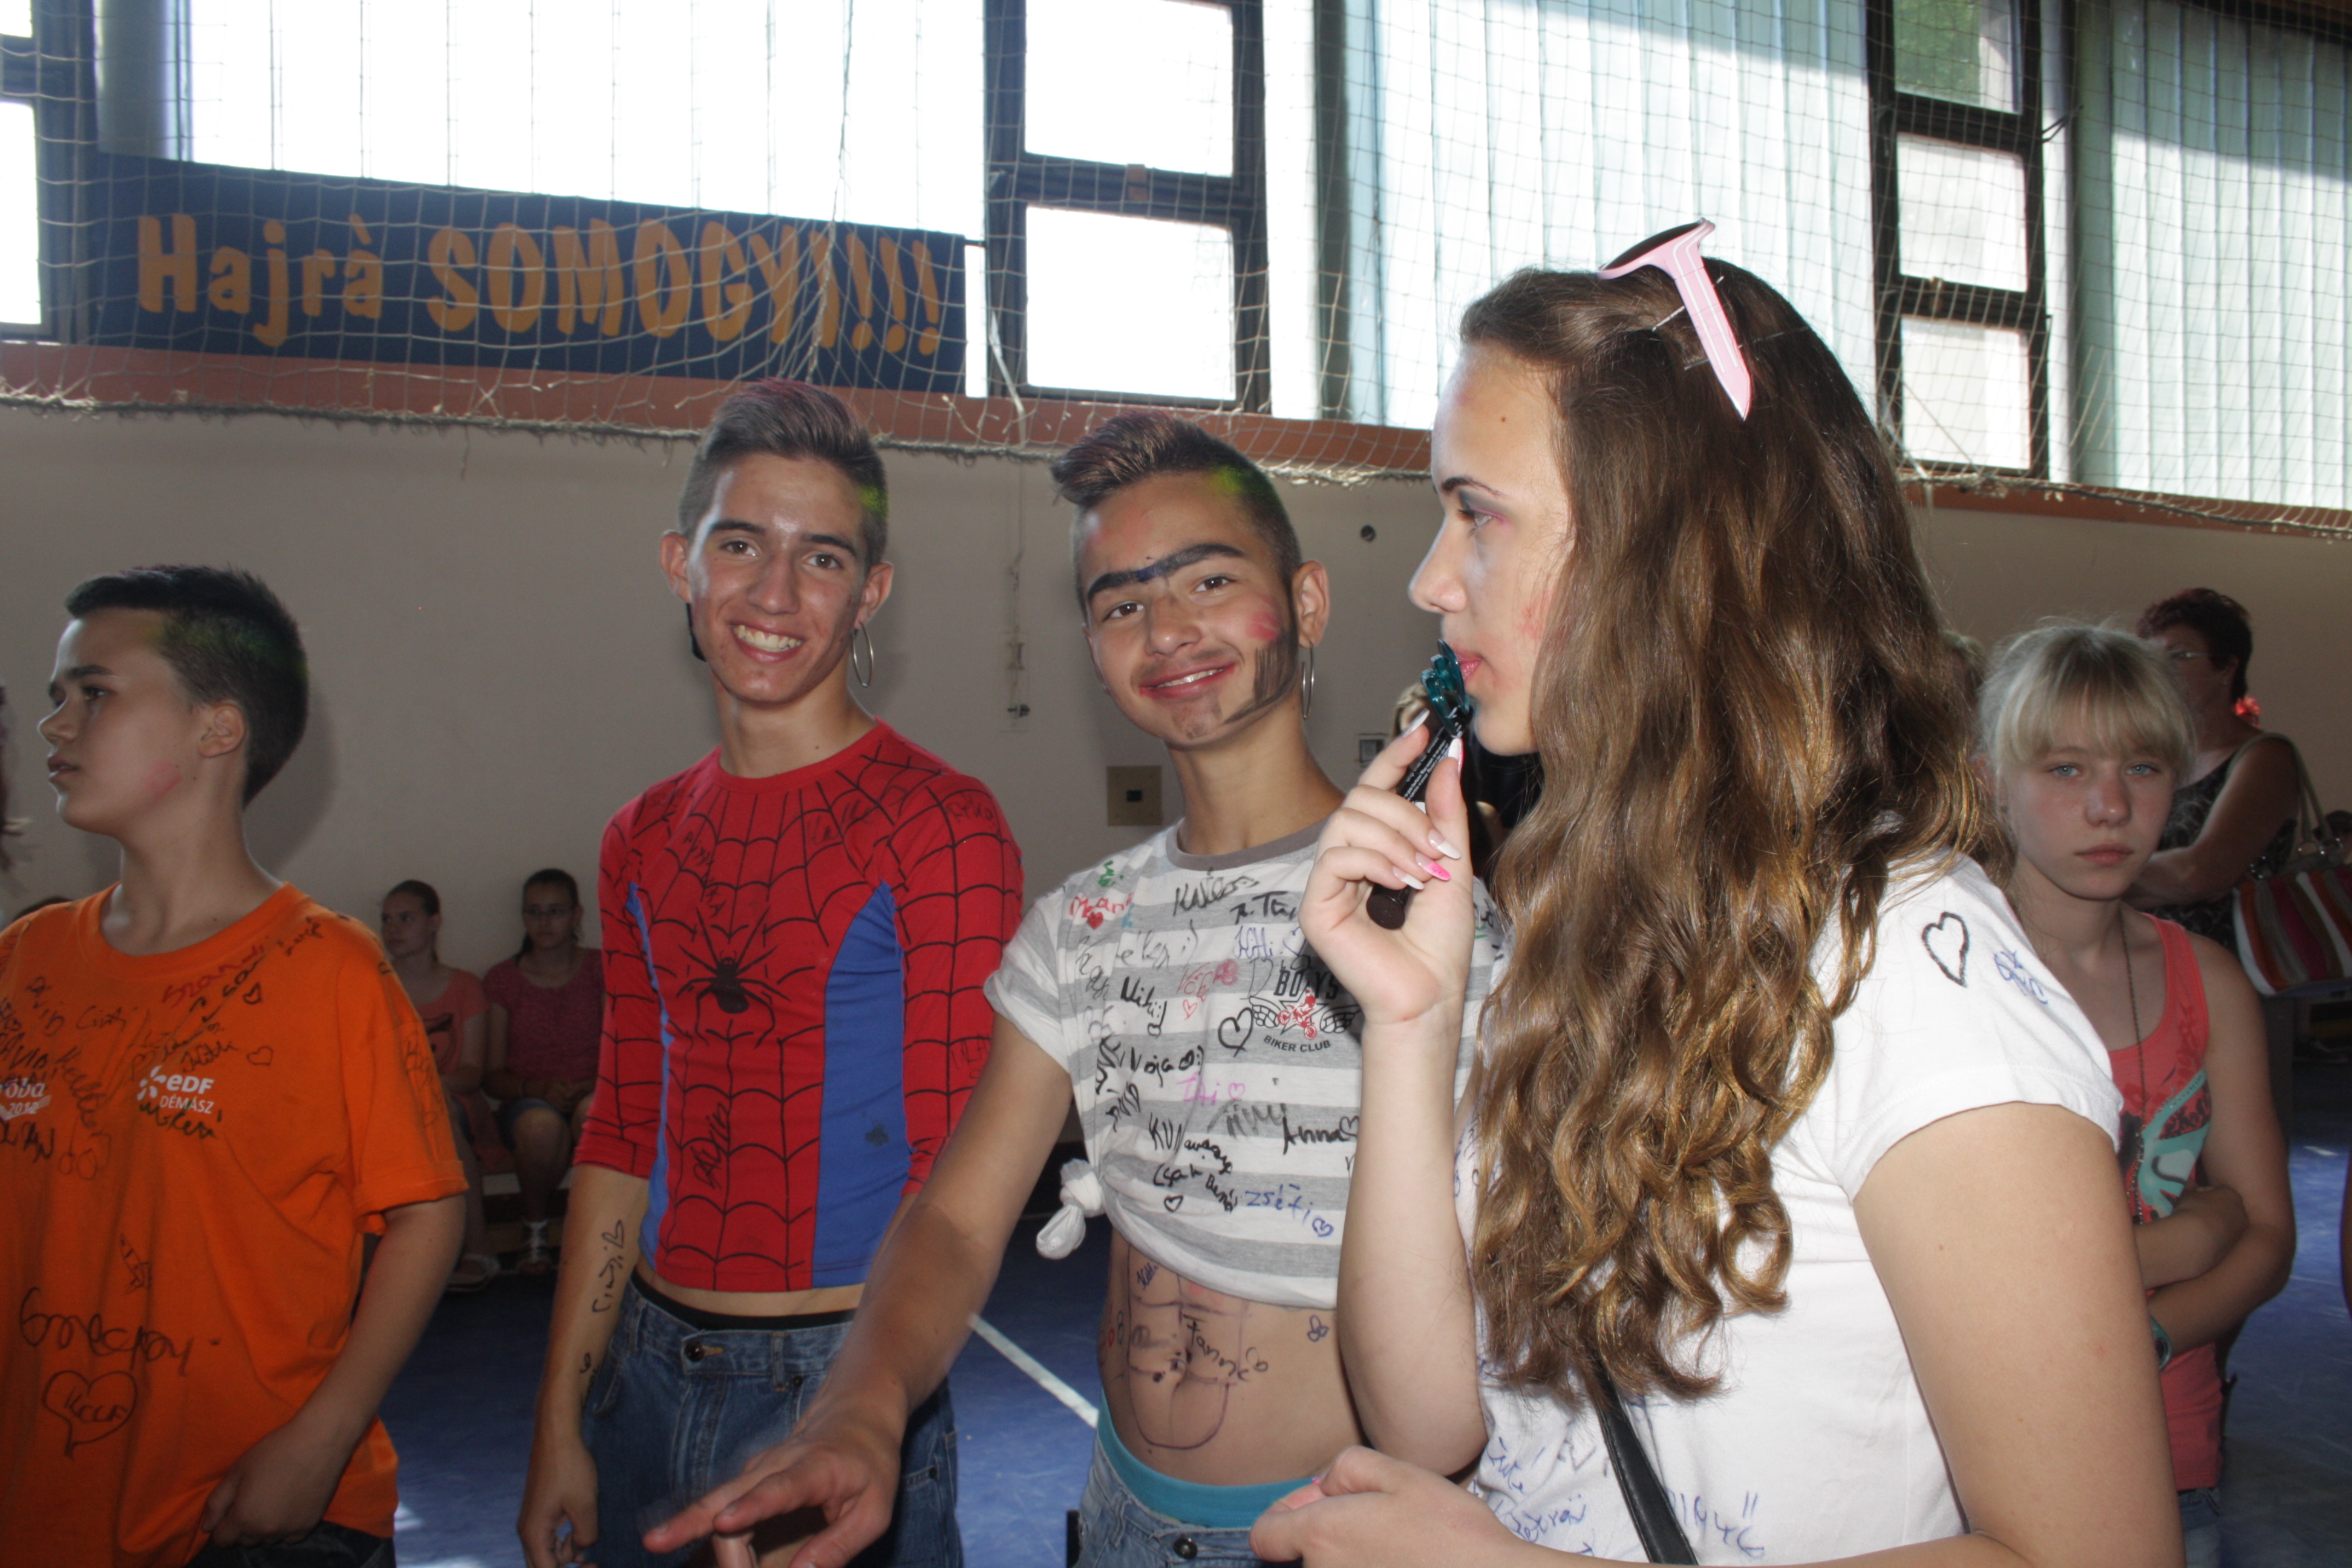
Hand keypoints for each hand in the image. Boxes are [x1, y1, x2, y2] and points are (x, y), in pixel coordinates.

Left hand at [199, 1413, 352, 1547]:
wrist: (319, 1442)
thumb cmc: (274, 1451)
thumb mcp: (238, 1471)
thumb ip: (217, 1502)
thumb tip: (206, 1528)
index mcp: (244, 1518)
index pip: (222, 1539)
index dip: (223, 1524)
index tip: (233, 1507)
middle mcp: (265, 1531)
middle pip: (245, 1540)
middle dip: (244, 1525)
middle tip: (255, 1499)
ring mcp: (289, 1530)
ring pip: (268, 1539)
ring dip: (265, 1527)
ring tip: (274, 1501)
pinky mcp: (309, 1525)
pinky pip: (289, 1537)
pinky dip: (286, 1527)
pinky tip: (290, 1506)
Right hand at [518, 1426, 600, 1567]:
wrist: (558, 1434)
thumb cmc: (570, 1467)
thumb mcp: (585, 1505)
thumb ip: (585, 1535)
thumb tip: (583, 1549)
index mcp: (533, 1533)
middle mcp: (528, 1530)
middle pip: (542, 1565)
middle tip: (593, 1565)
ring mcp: (534, 1520)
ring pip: (547, 1552)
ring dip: (567, 1555)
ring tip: (591, 1555)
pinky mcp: (542, 1510)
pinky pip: (551, 1537)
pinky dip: (565, 1542)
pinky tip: (582, 1540)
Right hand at [641, 1403, 905, 1567]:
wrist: (856, 1415)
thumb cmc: (870, 1465)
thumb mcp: (875, 1510)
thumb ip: (839, 1547)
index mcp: (814, 1469)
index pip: (780, 1489)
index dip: (751, 1508)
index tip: (723, 1522)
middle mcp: (776, 1466)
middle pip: (728, 1494)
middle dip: (692, 1520)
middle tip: (657, 1543)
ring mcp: (756, 1472)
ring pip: (714, 1501)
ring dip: (686, 1526)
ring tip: (656, 1541)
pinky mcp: (746, 1484)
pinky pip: (718, 1511)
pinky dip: (698, 1530)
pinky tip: (670, 1539)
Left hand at [1248, 1447, 1526, 1566]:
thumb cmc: (1450, 1531)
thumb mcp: (1401, 1474)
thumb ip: (1348, 1467)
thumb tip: (1323, 1487)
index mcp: (1322, 1534)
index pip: (1265, 1536)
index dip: (1286, 1516)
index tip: (1318, 1507)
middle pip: (1302, 1553)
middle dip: (1328, 1531)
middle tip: (1376, 1520)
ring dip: (1350, 1556)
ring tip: (1397, 1548)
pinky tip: (1402, 1565)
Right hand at [1301, 724, 1477, 1031]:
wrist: (1430, 998)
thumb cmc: (1439, 947)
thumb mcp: (1453, 867)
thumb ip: (1445, 816)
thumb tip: (1446, 760)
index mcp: (1376, 851)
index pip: (1375, 791)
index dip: (1394, 757)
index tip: (1422, 730)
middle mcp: (1346, 863)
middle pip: (1359, 801)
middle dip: (1405, 814)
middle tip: (1438, 849)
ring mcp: (1327, 885)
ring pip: (1346, 823)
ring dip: (1395, 839)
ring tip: (1425, 872)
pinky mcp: (1315, 907)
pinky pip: (1336, 857)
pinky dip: (1375, 862)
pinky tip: (1402, 884)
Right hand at [2155, 1184, 2248, 1280]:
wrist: (2197, 1239)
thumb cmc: (2192, 1210)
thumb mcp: (2186, 1194)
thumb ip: (2189, 1186)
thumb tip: (2190, 1181)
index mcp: (2231, 1194)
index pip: (2217, 1190)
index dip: (2203, 1192)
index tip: (2193, 1197)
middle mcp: (2241, 1212)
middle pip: (2225, 1207)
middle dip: (2212, 1208)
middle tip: (2195, 1211)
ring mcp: (2240, 1231)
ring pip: (2225, 1224)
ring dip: (2214, 1224)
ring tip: (2196, 1226)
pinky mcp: (2234, 1246)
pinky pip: (2223, 1237)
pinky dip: (2214, 1237)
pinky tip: (2200, 1238)